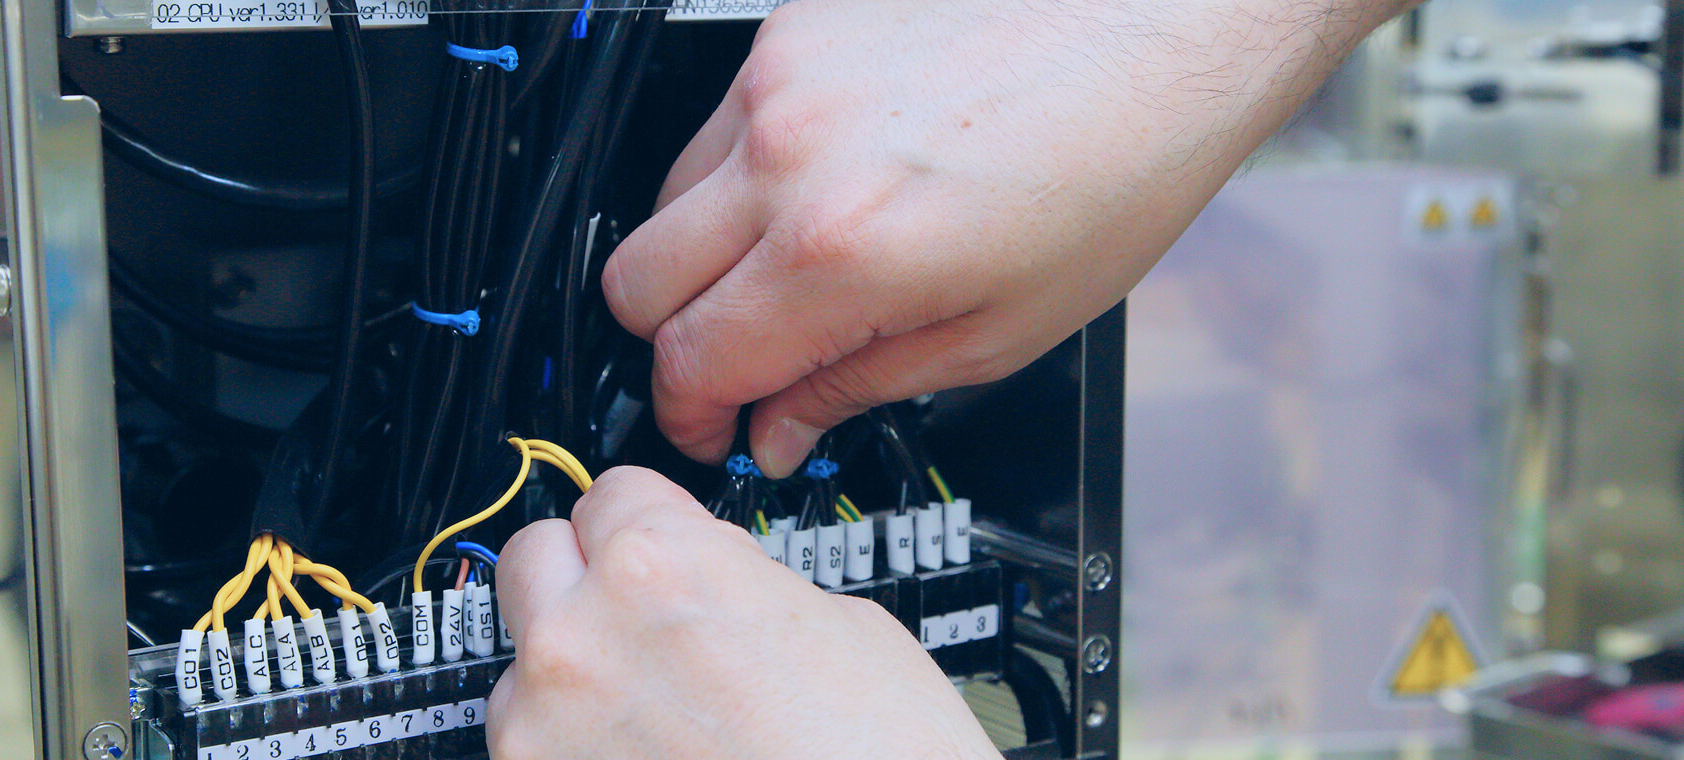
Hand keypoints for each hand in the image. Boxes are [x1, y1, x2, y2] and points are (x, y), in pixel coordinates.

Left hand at [486, 466, 1000, 758]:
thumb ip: (741, 580)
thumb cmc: (883, 758)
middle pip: (536, 557)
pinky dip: (576, 750)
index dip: (653, 523)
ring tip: (659, 720)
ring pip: (521, 663)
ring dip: (573, 677)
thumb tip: (713, 580)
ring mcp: (546, 730)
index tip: (662, 548)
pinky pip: (531, 747)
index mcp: (661, 566)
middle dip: (587, 580)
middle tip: (646, 623)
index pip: (613, 491)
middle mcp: (582, 638)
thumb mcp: (840, 621)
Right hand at [603, 0, 1405, 476]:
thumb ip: (859, 386)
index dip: (691, 416)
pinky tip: (826, 184)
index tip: (716, 427)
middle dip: (675, 343)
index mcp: (839, 250)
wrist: (1163, 25)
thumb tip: (781, 427)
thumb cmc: (1117, 163)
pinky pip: (716, 124)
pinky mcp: (791, 28)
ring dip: (707, 256)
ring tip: (803, 268)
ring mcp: (780, 78)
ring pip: (664, 199)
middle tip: (741, 364)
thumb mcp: (1000, 331)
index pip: (688, 360)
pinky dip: (744, 175)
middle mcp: (788, 152)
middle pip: (633, 281)